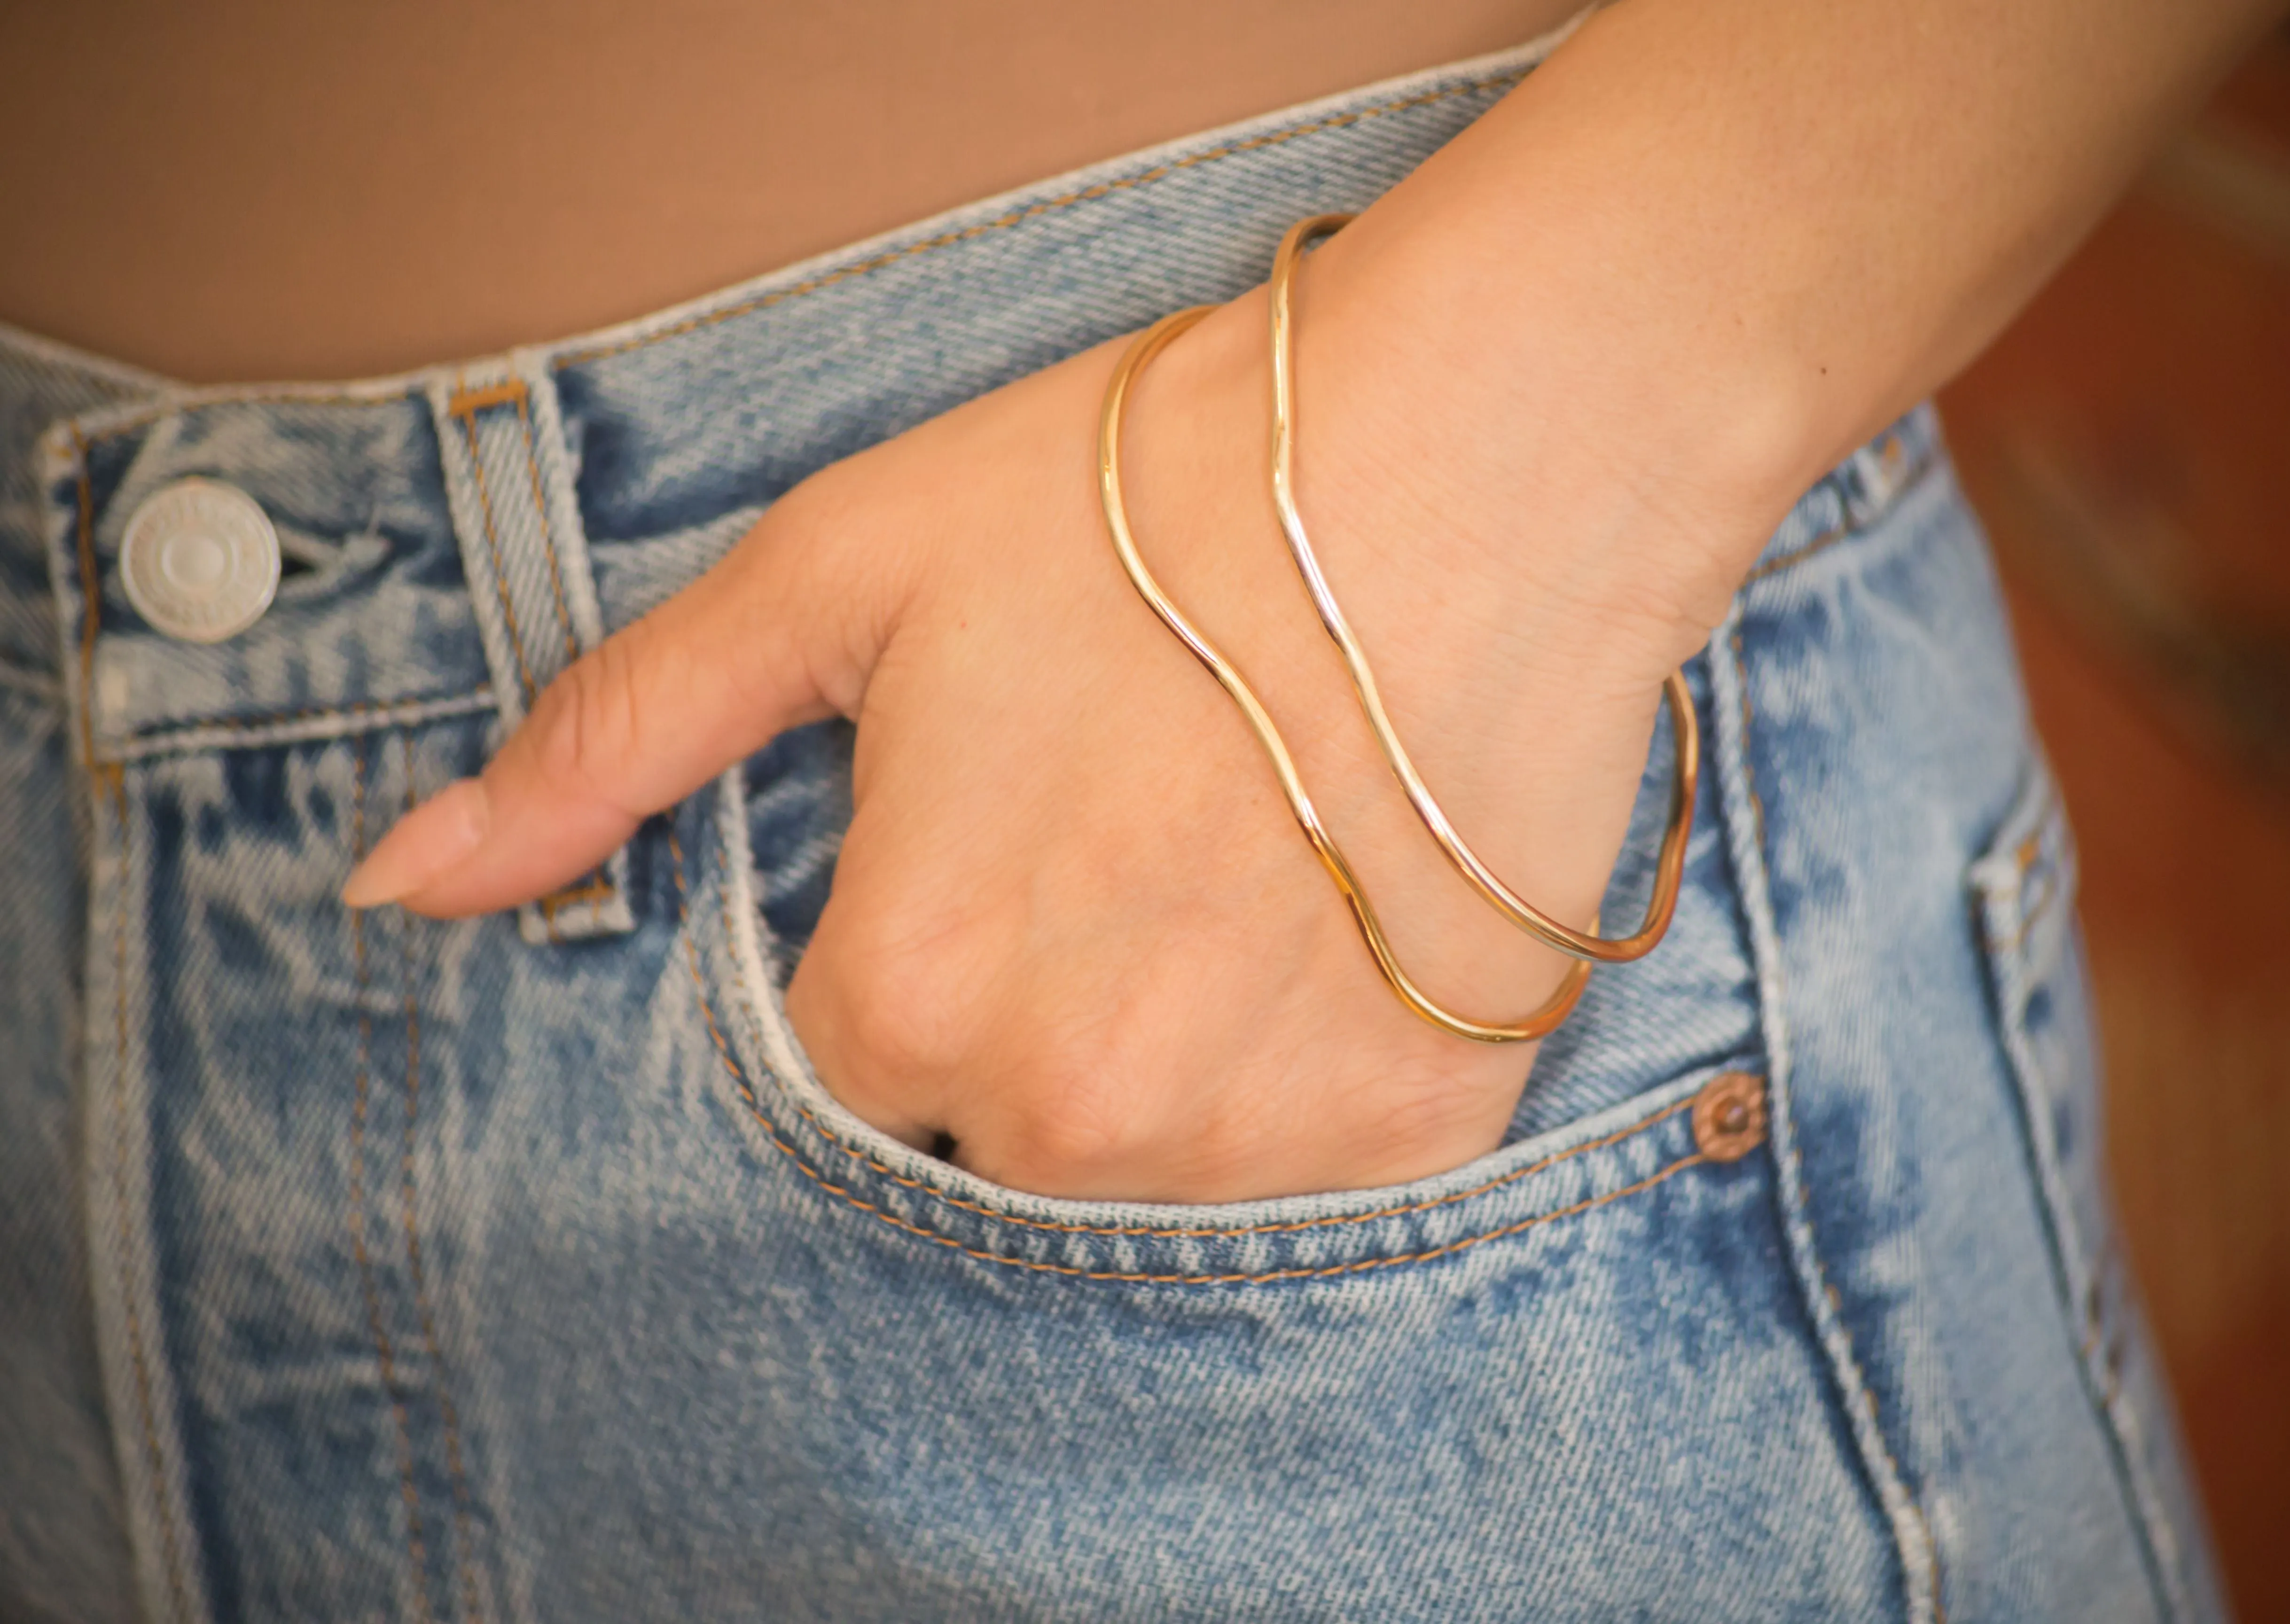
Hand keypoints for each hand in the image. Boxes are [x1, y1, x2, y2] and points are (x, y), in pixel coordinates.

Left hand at [342, 271, 1721, 1202]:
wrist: (1477, 467)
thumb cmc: (1143, 500)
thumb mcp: (838, 577)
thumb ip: (610, 748)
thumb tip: (401, 885)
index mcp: (910, 994)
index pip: (839, 1065)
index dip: (914, 935)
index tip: (1000, 835)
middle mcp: (1072, 1114)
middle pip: (988, 1127)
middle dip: (1031, 1003)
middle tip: (1130, 829)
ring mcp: (1255, 1147)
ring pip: (1145, 1159)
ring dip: (1168, 1049)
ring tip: (1241, 861)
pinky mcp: (1411, 1139)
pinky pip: (1309, 1161)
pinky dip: (1309, 1059)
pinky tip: (1338, 910)